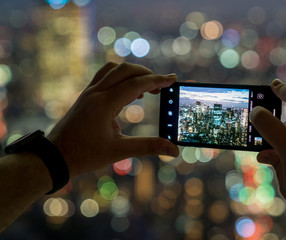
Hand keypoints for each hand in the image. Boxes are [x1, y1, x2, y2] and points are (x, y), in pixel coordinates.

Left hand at [47, 62, 178, 177]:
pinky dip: (120, 78)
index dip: (156, 81)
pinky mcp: (86, 97)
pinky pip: (105, 77)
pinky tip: (129, 94)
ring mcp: (89, 93)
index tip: (172, 80)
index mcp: (104, 103)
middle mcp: (96, 93)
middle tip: (163, 85)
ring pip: (113, 70)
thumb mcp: (119, 151)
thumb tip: (173, 150)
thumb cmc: (84, 155)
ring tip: (147, 88)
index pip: (136, 84)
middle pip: (125, 70)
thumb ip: (148, 147)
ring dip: (132, 73)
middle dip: (147, 74)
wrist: (53, 157)